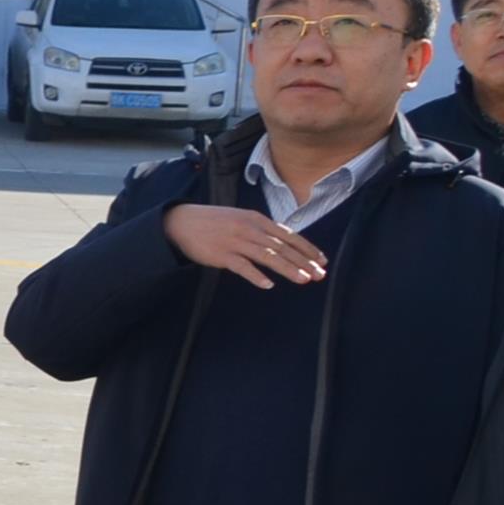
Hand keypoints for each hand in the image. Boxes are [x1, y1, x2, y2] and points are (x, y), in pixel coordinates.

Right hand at [163, 203, 326, 289]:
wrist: (181, 222)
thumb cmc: (213, 222)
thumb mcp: (240, 219)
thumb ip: (261, 229)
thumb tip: (283, 243)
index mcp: (256, 219)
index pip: (288, 235)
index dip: (307, 248)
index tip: (322, 260)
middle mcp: (249, 229)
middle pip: (282, 247)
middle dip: (303, 262)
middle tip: (319, 275)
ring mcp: (235, 241)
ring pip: (267, 256)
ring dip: (287, 269)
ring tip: (303, 280)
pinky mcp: (220, 254)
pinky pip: (242, 267)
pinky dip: (255, 276)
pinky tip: (268, 285)